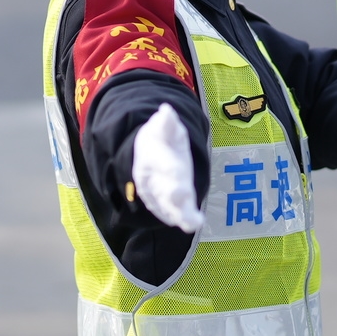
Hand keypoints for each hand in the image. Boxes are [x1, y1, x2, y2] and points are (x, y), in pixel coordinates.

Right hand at [131, 103, 203, 232]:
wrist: (143, 151)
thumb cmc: (160, 137)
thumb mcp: (164, 126)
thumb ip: (166, 122)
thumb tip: (166, 111)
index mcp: (154, 157)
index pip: (164, 167)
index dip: (172, 177)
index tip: (182, 189)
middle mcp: (153, 177)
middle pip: (164, 191)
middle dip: (176, 202)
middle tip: (187, 215)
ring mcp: (155, 190)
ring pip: (166, 205)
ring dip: (178, 215)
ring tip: (193, 223)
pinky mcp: (159, 199)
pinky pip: (167, 211)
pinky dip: (177, 218)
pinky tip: (192, 224)